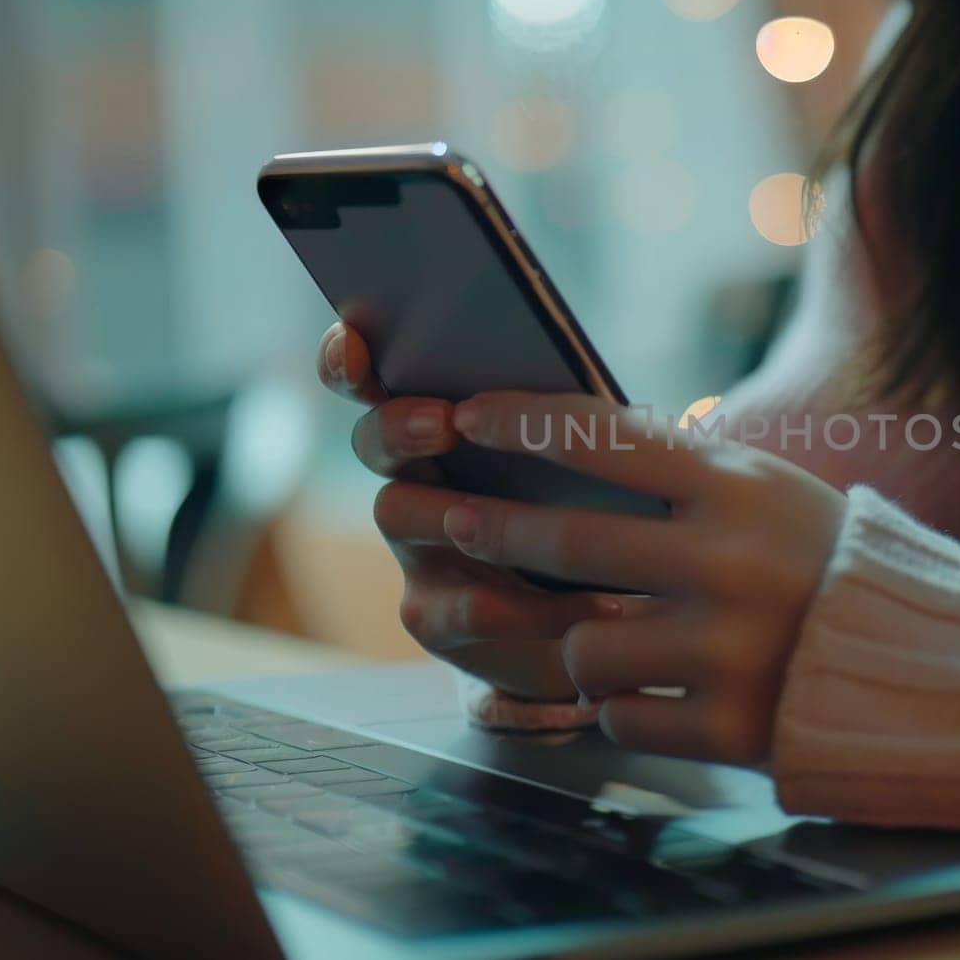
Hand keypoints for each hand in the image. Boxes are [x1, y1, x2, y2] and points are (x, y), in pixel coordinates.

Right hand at [315, 323, 609, 699]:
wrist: (611, 612)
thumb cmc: (599, 508)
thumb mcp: (593, 452)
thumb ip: (566, 415)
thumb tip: (575, 375)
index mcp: (445, 421)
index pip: (375, 377)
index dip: (347, 358)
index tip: (356, 345)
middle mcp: (417, 478)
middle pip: (374, 440)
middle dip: (398, 426)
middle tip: (442, 424)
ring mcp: (418, 548)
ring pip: (396, 514)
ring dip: (453, 511)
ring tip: (504, 517)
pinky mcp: (437, 614)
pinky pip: (459, 608)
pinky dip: (528, 606)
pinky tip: (591, 602)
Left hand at [440, 390, 847, 763]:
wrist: (916, 662)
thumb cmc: (819, 560)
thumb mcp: (764, 490)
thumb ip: (676, 472)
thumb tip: (557, 442)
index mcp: (736, 489)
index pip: (603, 437)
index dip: (520, 422)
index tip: (466, 415)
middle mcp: (727, 562)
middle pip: (566, 541)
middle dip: (490, 527)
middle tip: (449, 518)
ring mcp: (726, 649)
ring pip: (582, 644)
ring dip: (579, 641)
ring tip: (615, 637)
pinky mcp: (727, 726)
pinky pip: (619, 715)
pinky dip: (626, 704)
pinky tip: (663, 691)